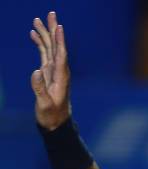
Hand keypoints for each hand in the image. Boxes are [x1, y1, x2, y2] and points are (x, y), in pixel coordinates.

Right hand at [30, 11, 70, 130]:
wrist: (56, 123)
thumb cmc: (52, 116)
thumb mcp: (45, 104)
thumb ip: (40, 88)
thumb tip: (36, 71)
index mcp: (61, 77)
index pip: (61, 55)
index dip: (60, 40)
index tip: (59, 27)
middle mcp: (60, 71)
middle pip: (57, 46)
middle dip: (53, 30)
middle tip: (51, 13)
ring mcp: (54, 71)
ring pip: (50, 48)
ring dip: (45, 34)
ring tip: (37, 19)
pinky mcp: (48, 73)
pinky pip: (44, 54)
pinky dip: (40, 44)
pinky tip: (34, 35)